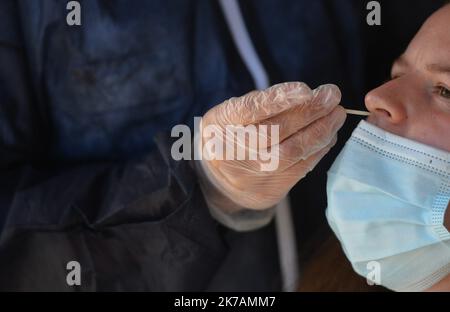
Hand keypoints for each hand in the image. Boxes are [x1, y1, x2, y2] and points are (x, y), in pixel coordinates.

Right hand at [197, 82, 345, 211]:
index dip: (279, 99)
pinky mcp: (271, 188)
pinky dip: (320, 148)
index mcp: (220, 125)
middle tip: (332, 95)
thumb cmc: (232, 135)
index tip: (306, 89)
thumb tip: (308, 95)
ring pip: (293, 151)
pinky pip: (302, 167)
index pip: (250, 110)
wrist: (222, 180)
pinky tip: (329, 134)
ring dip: (321, 130)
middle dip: (309, 111)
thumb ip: (262, 102)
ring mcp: (253, 173)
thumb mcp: (232, 113)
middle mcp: (234, 151)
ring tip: (337, 114)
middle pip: (276, 131)